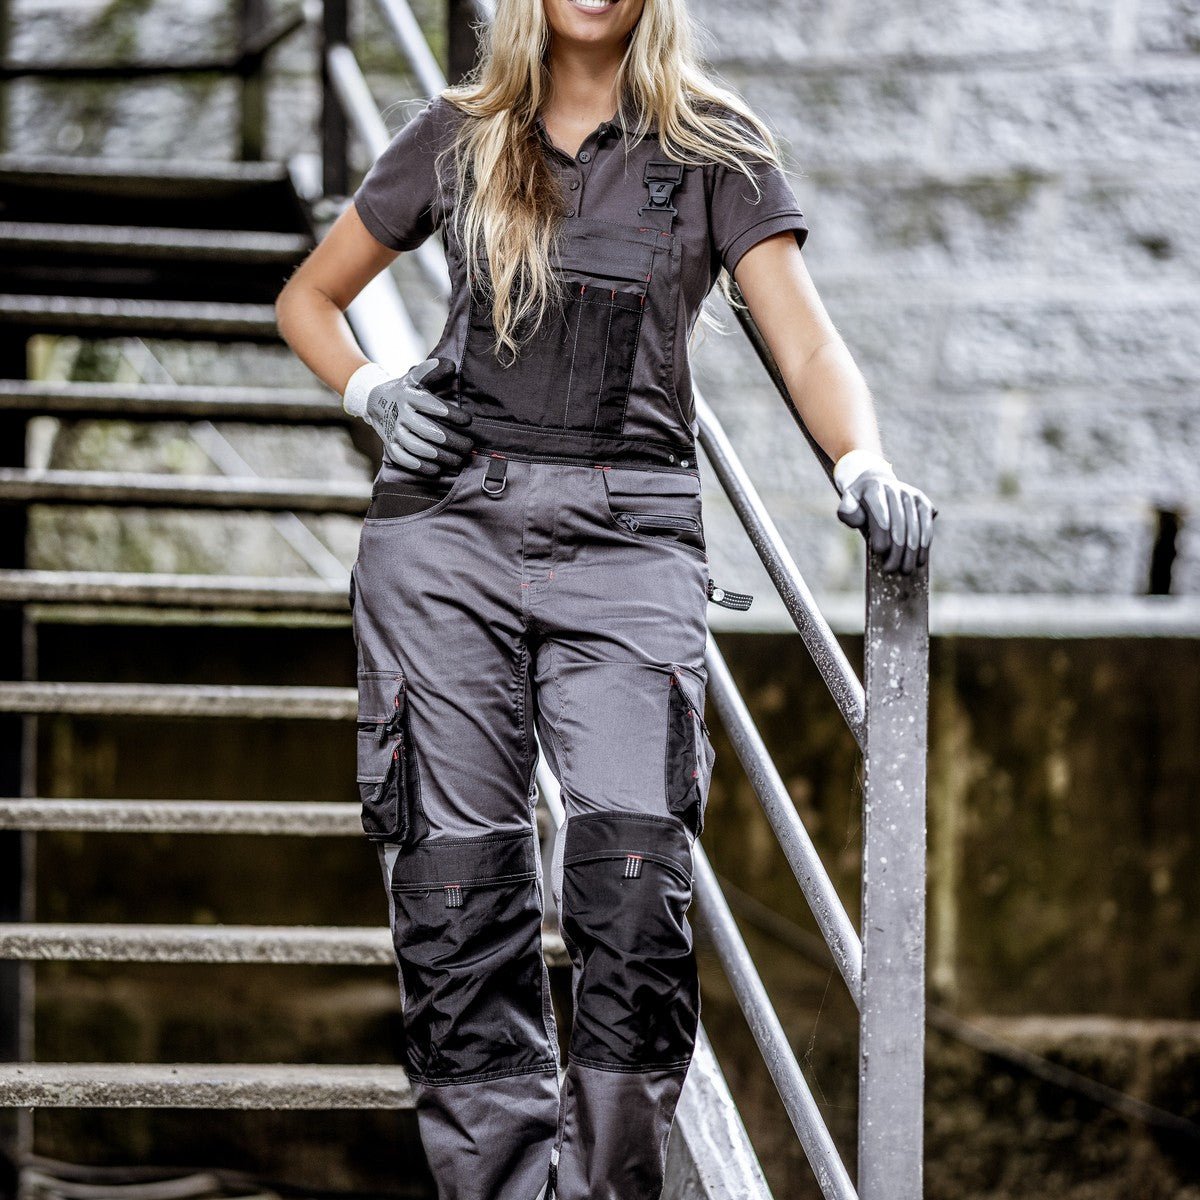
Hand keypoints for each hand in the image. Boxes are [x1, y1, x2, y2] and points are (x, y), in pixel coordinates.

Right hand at [343, 356, 473, 476]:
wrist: (375, 401)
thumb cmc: (405, 390)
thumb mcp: (416, 377)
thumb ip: (433, 371)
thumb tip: (450, 366)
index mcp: (409, 396)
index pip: (431, 405)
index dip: (451, 414)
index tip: (468, 420)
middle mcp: (401, 414)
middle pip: (427, 430)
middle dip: (451, 440)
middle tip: (469, 446)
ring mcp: (394, 431)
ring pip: (417, 447)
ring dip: (440, 456)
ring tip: (458, 460)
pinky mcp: (390, 445)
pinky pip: (404, 459)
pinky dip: (420, 466)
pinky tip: (437, 469)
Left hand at [833, 449, 936, 574]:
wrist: (875, 482)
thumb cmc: (860, 501)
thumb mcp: (848, 502)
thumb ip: (847, 511)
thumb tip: (857, 519)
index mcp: (874, 488)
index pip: (880, 513)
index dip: (881, 533)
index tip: (879, 551)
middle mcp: (895, 489)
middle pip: (898, 523)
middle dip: (896, 549)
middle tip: (891, 569)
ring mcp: (910, 494)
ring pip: (914, 526)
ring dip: (911, 551)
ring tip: (905, 569)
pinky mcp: (922, 501)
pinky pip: (926, 523)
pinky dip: (925, 542)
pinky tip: (920, 558)